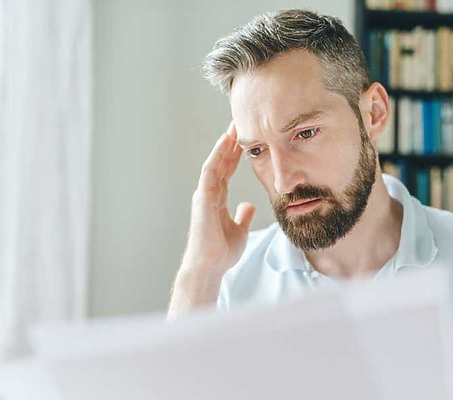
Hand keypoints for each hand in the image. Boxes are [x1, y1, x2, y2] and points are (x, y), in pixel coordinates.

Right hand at [168, 122, 255, 315]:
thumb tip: (249, 206)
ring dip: (223, 145)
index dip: (235, 153)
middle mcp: (209, 193)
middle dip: (230, 143)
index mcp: (217, 199)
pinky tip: (225, 143)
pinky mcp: (203, 199)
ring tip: (233, 127)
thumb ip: (243, 216)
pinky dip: (217, 156)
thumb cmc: (221, 252)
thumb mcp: (239, 230)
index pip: (227, 170)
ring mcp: (204, 195)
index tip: (245, 137)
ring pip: (214, 163)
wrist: (210, 267)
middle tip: (240, 123)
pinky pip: (210, 172)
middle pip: (220, 162)